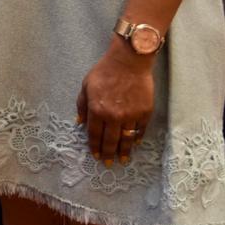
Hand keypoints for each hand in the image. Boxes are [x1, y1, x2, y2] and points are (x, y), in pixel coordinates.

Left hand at [76, 41, 154, 165]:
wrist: (129, 62)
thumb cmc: (105, 72)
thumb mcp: (86, 86)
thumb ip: (82, 106)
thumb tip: (80, 123)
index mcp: (97, 109)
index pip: (95, 134)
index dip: (94, 146)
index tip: (95, 155)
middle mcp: (114, 116)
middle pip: (111, 141)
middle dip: (108, 154)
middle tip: (108, 163)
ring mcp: (131, 115)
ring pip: (127, 139)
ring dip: (124, 151)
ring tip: (123, 160)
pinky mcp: (145, 112)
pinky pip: (140, 130)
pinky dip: (136, 139)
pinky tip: (134, 144)